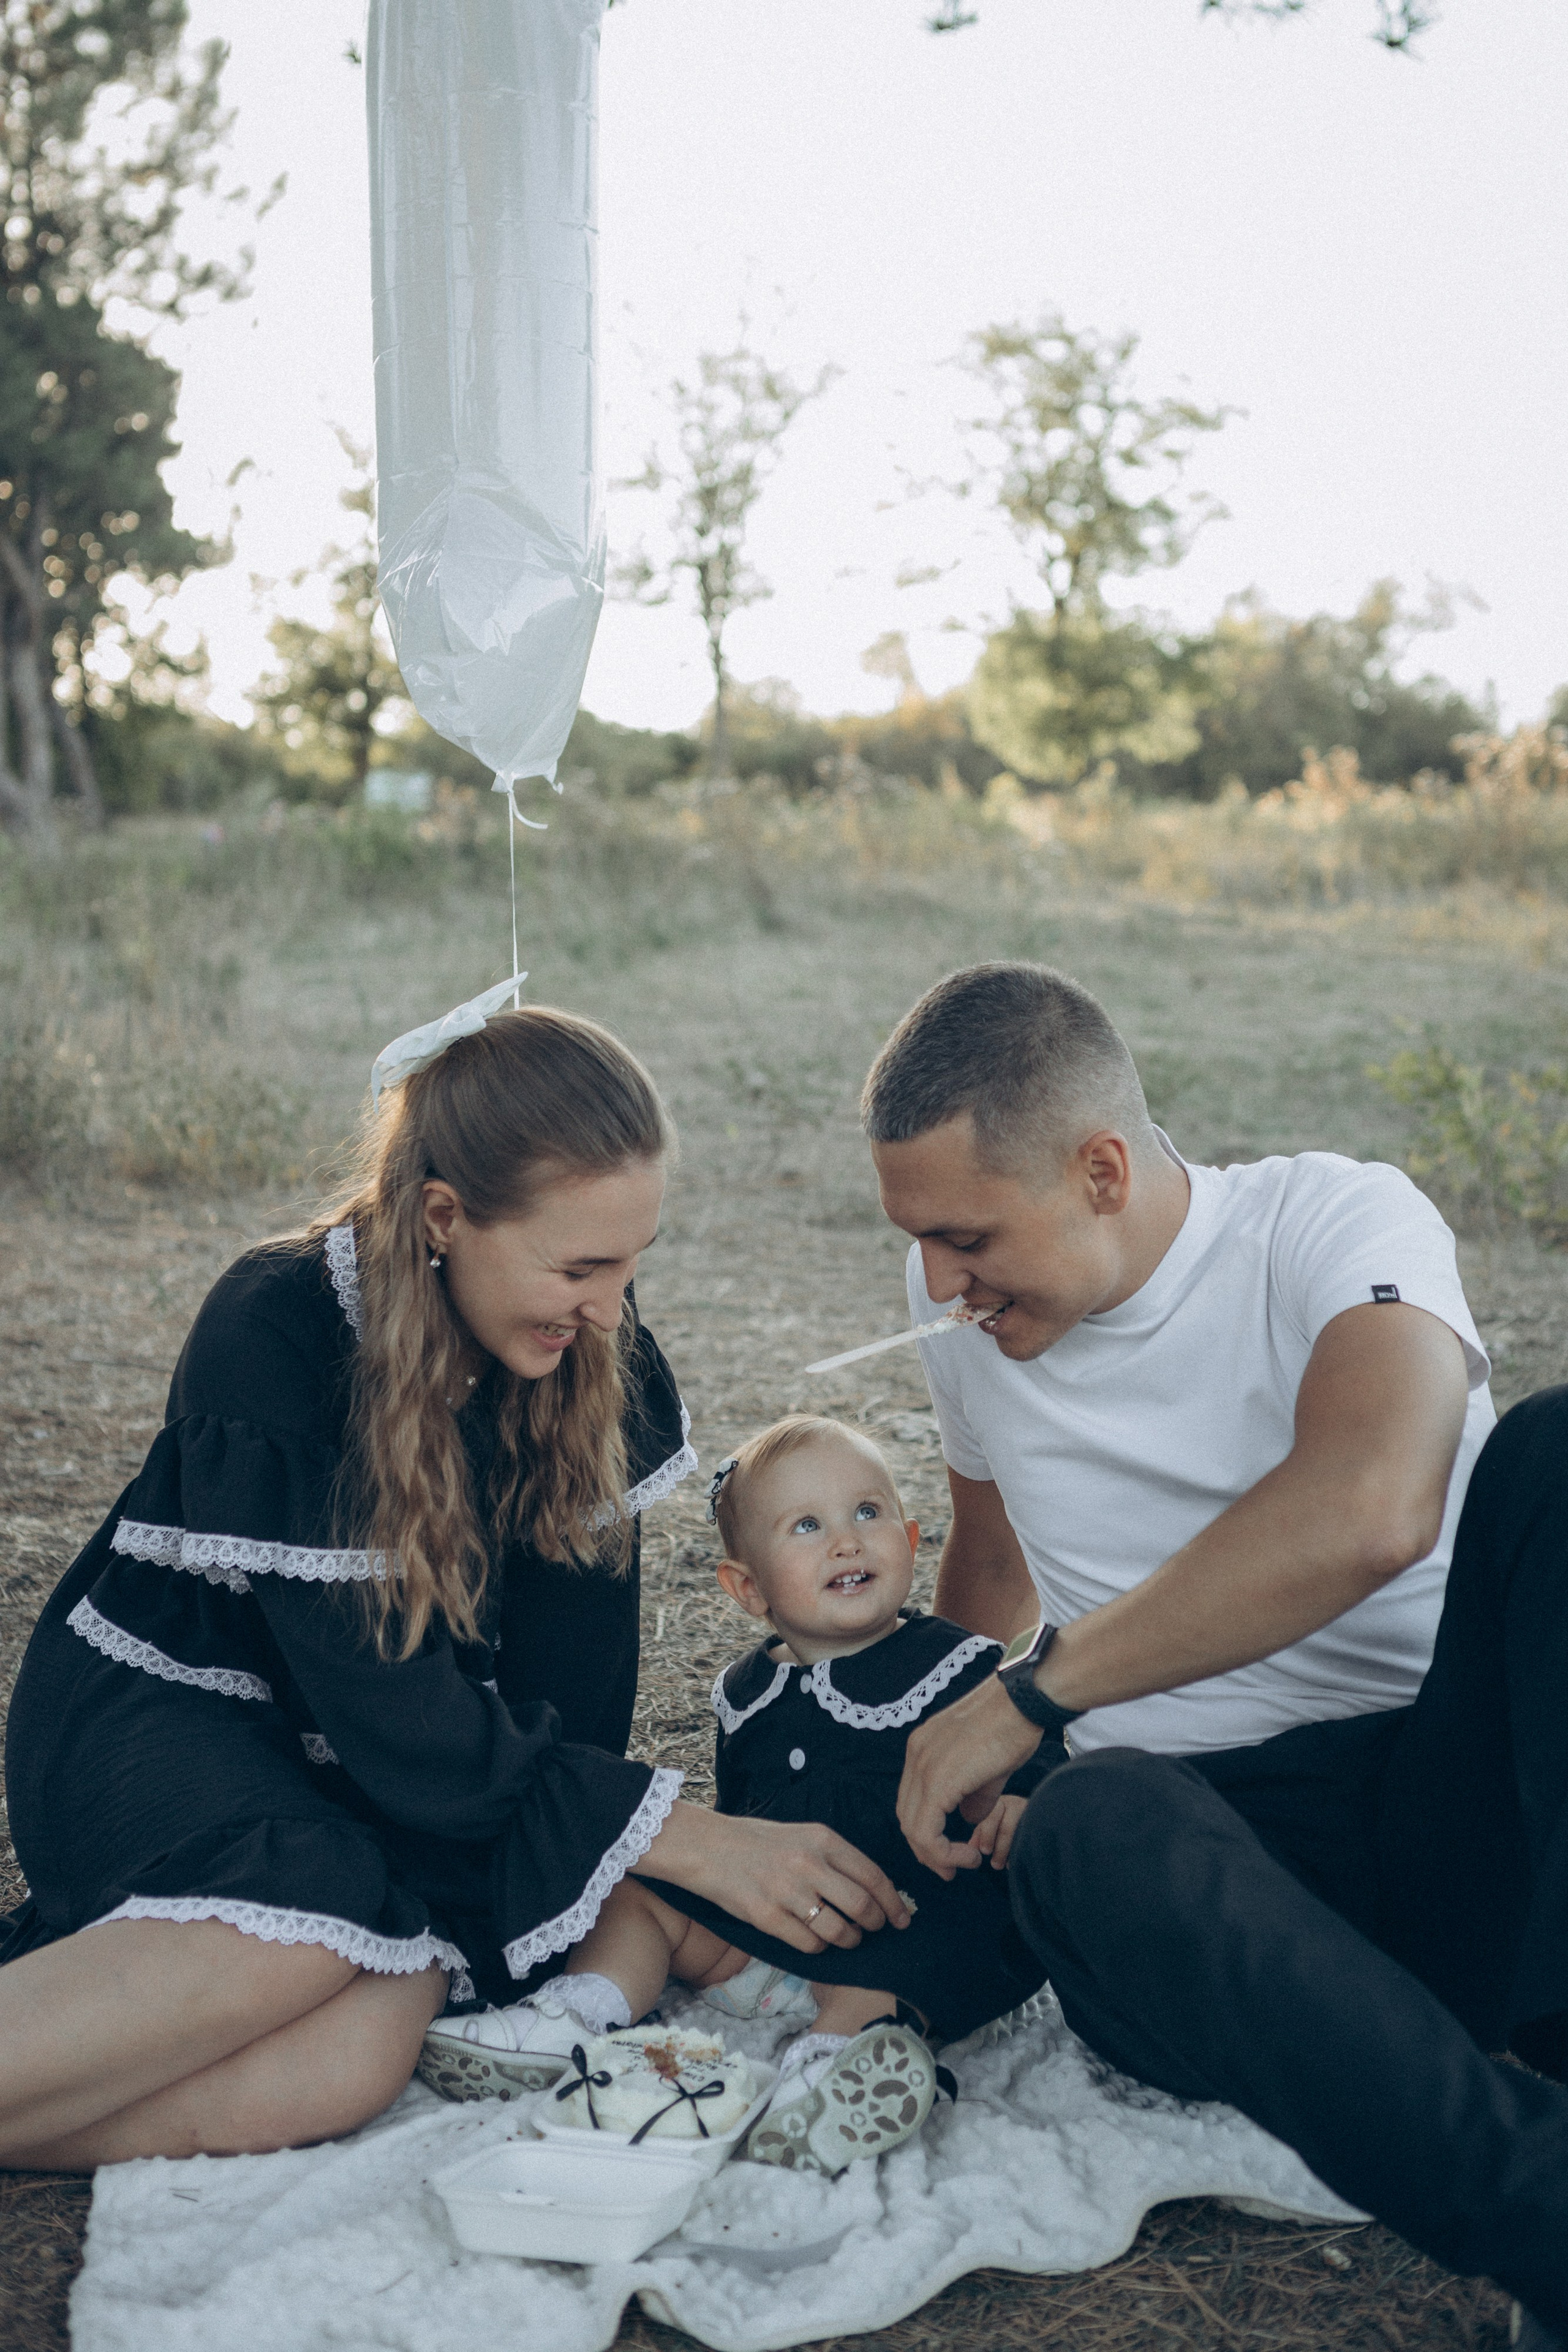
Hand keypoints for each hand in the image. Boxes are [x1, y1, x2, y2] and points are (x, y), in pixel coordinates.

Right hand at [643, 1805, 910, 1956]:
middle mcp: (809, 1864)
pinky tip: (815, 1941)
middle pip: (862, 1906)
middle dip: (875, 1925)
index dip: (893, 1902)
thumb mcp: (802, 1835)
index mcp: (822, 1839)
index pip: (873, 1876)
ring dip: (849, 1941)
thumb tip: (871, 1889)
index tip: (902, 1918)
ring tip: (846, 1938)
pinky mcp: (767, 1917)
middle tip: (874, 1930)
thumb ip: (834, 1857)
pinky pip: (810, 1944)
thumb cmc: (758, 1842)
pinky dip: (819, 1948)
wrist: (708, 1847)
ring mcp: (788, 1892)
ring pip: (839, 1931)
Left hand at [897, 1675, 1041, 1877]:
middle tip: (951, 1868)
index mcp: (923, 1749)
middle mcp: (916, 1755)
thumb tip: (969, 1819)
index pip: (911, 1801)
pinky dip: (942, 1850)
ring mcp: (922, 1764)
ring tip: (963, 1862)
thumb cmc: (1013, 1725)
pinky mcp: (937, 1778)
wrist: (1023, 1701)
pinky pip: (925, 1829)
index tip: (950, 1853)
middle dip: (927, 1850)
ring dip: (935, 1854)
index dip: (927, 1833)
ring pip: (912, 1826)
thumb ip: (973, 1795)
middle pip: (906, 1817)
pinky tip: (967, 1854)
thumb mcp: (987, 1768)